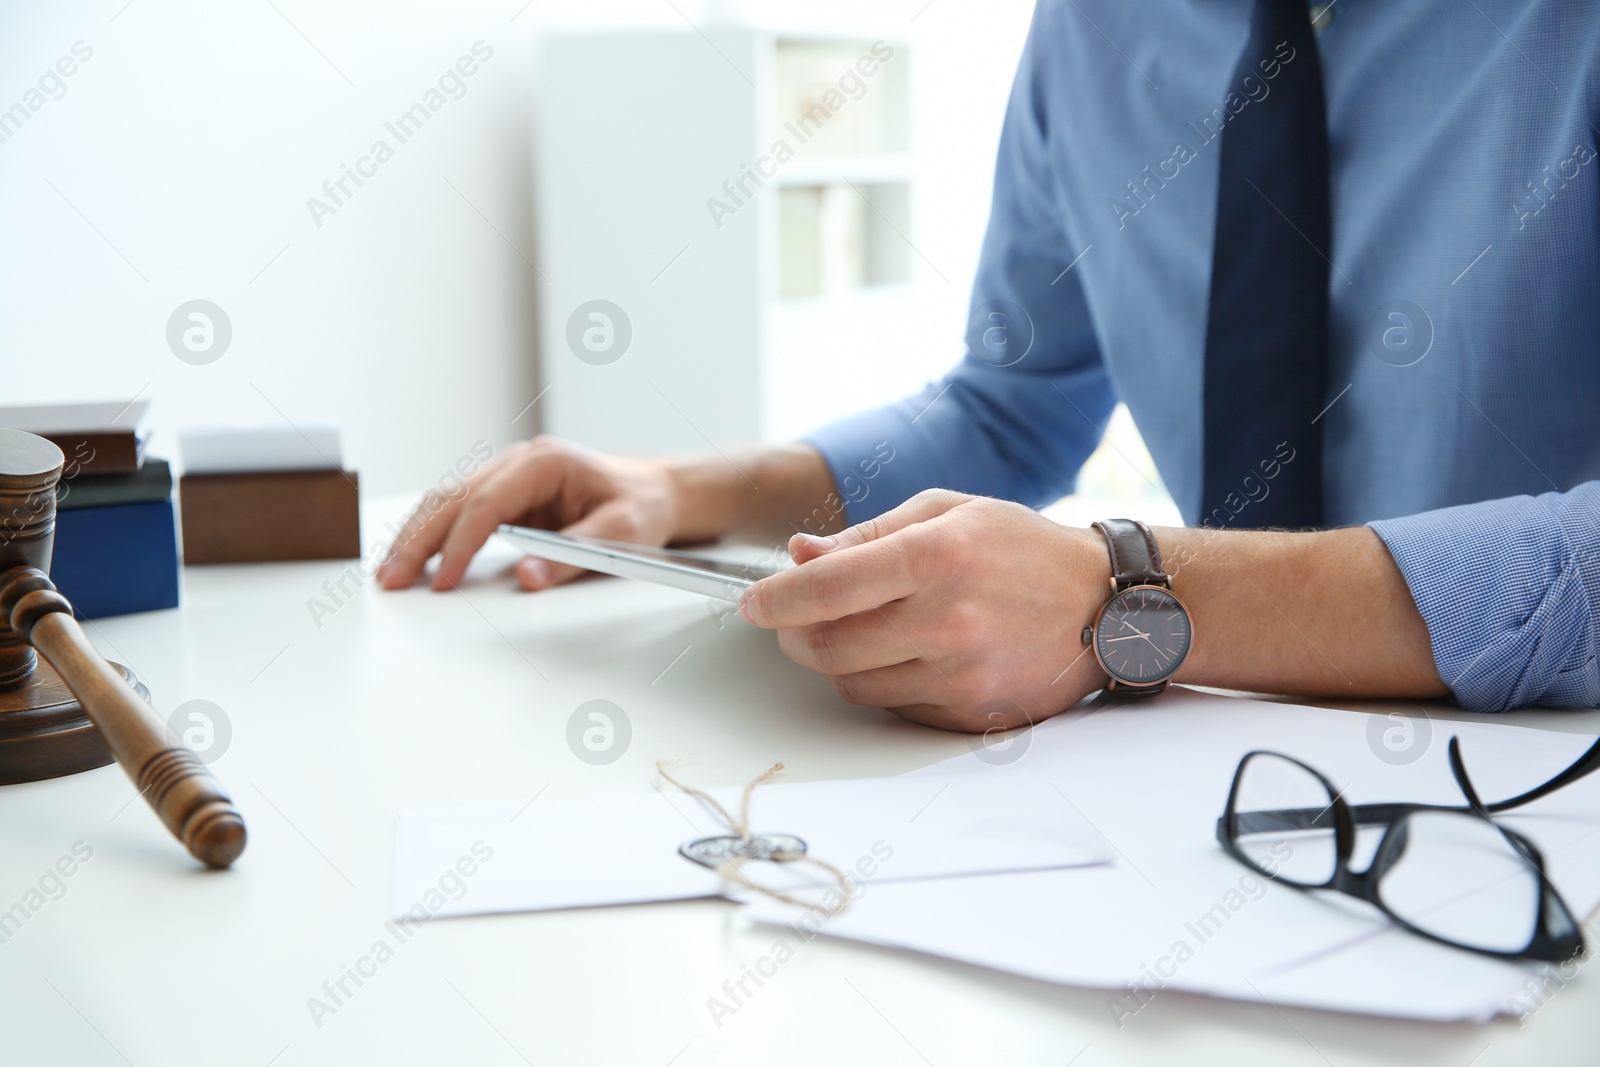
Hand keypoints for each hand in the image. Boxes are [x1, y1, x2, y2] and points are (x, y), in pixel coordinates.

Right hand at [377, 436, 677, 591]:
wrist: (658, 492)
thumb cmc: (643, 506)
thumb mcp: (621, 532)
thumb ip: (573, 555)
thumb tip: (526, 577)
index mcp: (543, 463)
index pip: (486, 504)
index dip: (461, 545)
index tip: (444, 581)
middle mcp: (519, 463)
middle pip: (453, 498)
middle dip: (419, 540)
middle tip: (392, 578)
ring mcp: (510, 477)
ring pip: (447, 501)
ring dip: (418, 536)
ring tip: (391, 572)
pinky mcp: (508, 496)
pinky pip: (461, 510)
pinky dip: (435, 533)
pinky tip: (416, 557)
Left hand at [737, 489, 1110, 732]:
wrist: (1107, 605)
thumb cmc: (1021, 550)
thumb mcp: (945, 513)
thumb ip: (865, 536)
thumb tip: (798, 557)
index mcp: (936, 555)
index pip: (825, 588)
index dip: (774, 599)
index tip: (752, 603)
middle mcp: (948, 619)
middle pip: (826, 647)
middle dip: (794, 634)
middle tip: (794, 620)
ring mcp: (962, 674)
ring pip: (853, 684)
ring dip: (837, 661)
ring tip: (861, 630)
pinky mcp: (973, 713)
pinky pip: (895, 707)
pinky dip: (883, 684)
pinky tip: (908, 654)